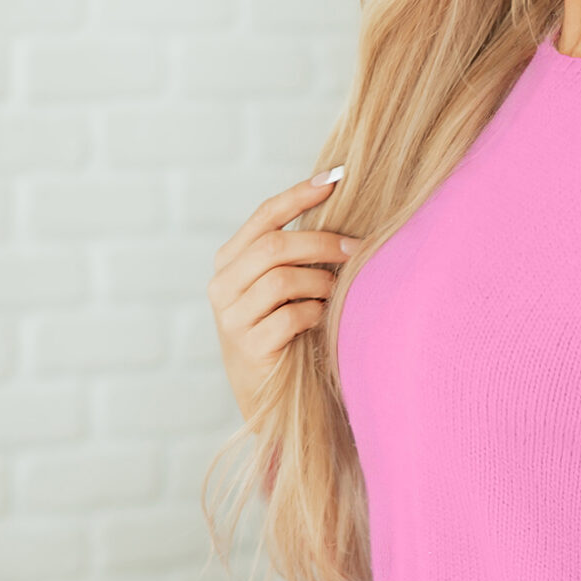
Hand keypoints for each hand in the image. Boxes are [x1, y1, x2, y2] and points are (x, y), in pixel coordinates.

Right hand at [207, 170, 361, 421]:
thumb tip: (345, 215)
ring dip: (320, 282)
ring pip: (281, 279)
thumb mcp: (288, 289)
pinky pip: (291, 316)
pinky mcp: (249, 347)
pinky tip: (325, 320)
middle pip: (274, 246)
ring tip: (338, 292)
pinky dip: (316, 313)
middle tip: (357, 249)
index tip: (336, 178)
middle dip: (322, 242)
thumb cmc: (289, 336)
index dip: (299, 194)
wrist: (275, 401)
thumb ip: (298, 256)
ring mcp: (231, 318)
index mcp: (230, 262)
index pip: (264, 216)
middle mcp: (222, 286)